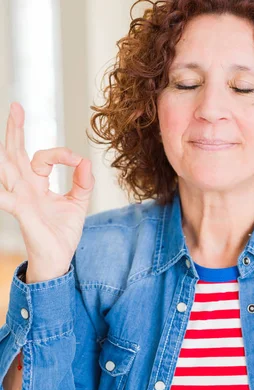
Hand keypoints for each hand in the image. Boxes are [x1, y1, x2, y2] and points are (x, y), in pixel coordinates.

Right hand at [0, 103, 94, 282]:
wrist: (59, 258)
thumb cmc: (62, 231)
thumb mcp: (78, 202)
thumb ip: (83, 182)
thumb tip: (85, 161)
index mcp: (37, 184)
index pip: (42, 157)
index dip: (61, 154)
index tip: (78, 161)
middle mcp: (25, 187)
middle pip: (15, 153)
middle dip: (16, 130)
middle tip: (16, 107)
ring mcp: (20, 198)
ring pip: (8, 169)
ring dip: (6, 151)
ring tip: (10, 125)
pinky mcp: (22, 212)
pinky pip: (5, 198)